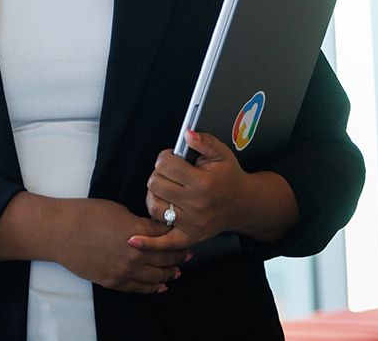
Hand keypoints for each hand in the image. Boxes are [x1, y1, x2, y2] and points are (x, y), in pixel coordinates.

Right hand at [53, 199, 188, 293]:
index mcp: (138, 233)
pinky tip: (160, 286)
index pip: (167, 237)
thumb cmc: (85, 214)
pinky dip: (153, 288)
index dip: (177, 236)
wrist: (60, 232)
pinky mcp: (114, 282)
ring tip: (177, 271)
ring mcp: (125, 272)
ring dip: (170, 273)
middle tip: (187, 254)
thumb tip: (150, 230)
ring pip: (157, 277)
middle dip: (179, 256)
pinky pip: (140, 289)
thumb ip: (138, 223)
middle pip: (166, 258)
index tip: (183, 234)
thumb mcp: (117, 210)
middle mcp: (135, 255)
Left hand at [141, 130, 250, 248]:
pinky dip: (148, 242)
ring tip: (166, 191)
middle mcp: (196, 205)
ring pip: (154, 206)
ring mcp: (191, 223)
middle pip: (155, 183)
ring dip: (155, 196)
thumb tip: (187, 134)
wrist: (243, 204)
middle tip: (170, 174)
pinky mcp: (189, 237)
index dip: (165, 157)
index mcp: (202, 183)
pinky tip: (134, 240)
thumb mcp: (221, 154)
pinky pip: (164, 242)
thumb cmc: (229, 178)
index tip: (172, 158)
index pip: (165, 164)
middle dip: (159, 174)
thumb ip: (204, 140)